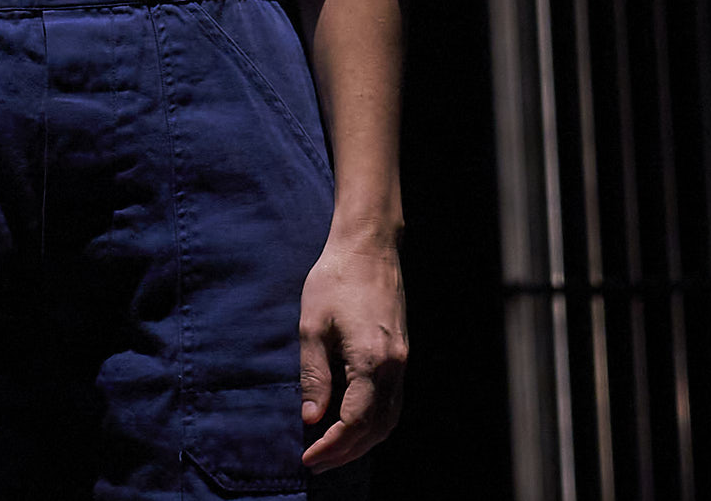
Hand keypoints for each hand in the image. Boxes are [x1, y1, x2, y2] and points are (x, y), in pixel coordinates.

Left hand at [298, 228, 406, 469]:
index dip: (331, 446)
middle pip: (376, 429)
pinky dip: (373, 422)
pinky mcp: (401, 355)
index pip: (355, 422)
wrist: (368, 247)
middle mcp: (394, 366)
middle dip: (346, 451)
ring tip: (331, 451)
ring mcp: (402, 361)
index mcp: (372, 360)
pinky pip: (392, 402)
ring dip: (361, 441)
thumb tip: (311, 419)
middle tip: (315, 462)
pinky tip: (351, 424)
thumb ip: (313, 376)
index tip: (308, 458)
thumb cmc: (335, 280)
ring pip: (388, 419)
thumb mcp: (312, 327)